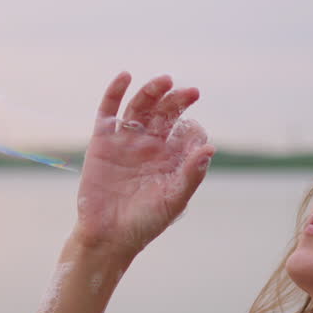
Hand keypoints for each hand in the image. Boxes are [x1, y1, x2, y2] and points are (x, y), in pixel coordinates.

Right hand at [73, 73, 214, 255]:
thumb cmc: (145, 222)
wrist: (108, 236)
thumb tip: (210, 148)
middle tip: (191, 93)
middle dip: (178, 101)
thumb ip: (192, 174)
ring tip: (165, 81)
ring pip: (141, 107)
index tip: (197, 136)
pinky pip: (108, 111)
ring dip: (153, 91)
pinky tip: (125, 76)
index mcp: (171, 158)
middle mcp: (150, 145)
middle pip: (165, 113)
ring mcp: (126, 141)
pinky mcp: (102, 141)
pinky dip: (114, 92)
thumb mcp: (174, 199)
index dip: (193, 130)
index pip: (187, 132)